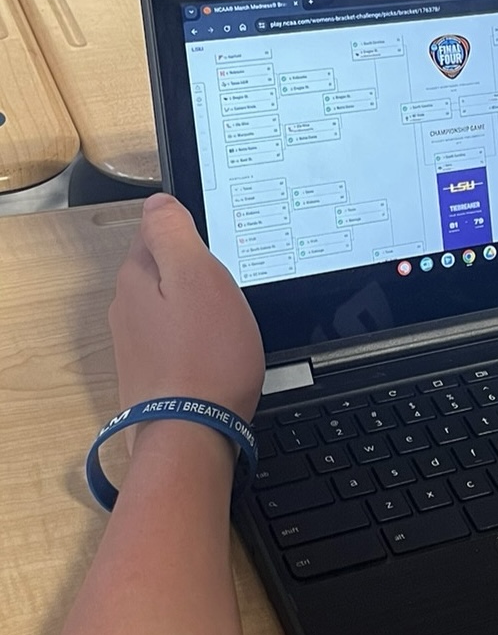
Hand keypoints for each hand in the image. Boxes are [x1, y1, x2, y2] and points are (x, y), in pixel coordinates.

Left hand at [109, 194, 264, 423]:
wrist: (193, 433)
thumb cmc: (206, 355)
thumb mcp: (199, 277)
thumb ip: (175, 233)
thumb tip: (159, 202)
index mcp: (137, 278)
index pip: (157, 232)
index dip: (193, 233)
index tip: (222, 250)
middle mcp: (127, 309)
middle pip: (163, 271)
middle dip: (195, 272)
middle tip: (232, 284)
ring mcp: (137, 344)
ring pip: (169, 306)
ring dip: (196, 307)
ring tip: (228, 320)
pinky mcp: (152, 374)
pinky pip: (175, 339)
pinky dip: (196, 338)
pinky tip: (217, 350)